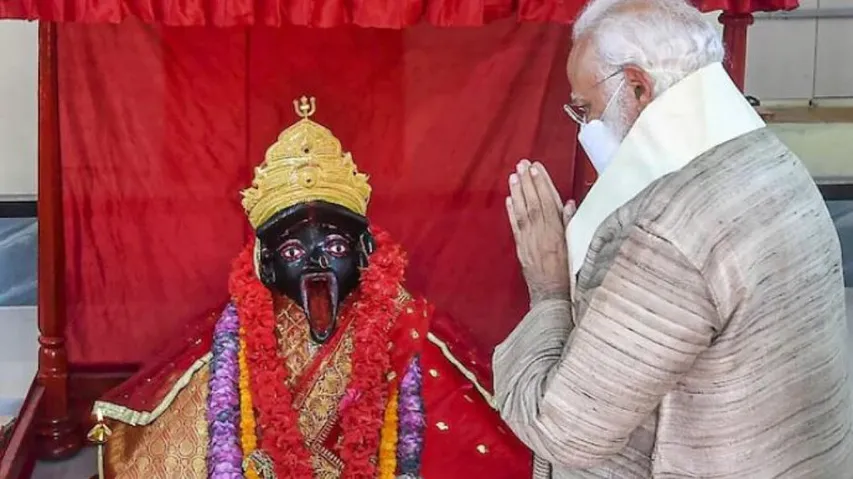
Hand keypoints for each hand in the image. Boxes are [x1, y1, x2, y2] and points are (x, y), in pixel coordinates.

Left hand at [506, 160, 574, 305]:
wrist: (553, 297)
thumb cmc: (570, 274)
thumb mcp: (576, 247)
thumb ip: (571, 224)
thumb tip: (568, 203)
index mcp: (558, 233)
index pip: (549, 202)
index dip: (542, 184)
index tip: (536, 168)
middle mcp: (542, 235)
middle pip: (534, 203)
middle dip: (527, 182)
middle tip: (522, 164)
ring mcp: (529, 242)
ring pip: (523, 212)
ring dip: (518, 192)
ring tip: (513, 176)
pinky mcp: (521, 250)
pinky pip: (515, 227)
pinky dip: (511, 212)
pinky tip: (509, 199)